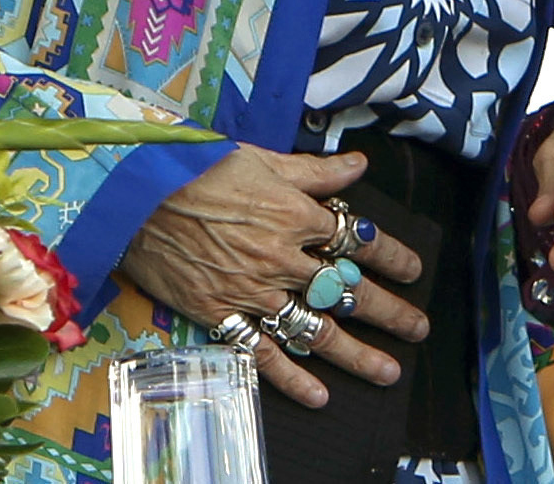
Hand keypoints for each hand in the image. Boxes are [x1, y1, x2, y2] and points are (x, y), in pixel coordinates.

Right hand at [118, 144, 425, 408]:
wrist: (135, 196)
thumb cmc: (197, 169)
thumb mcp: (263, 158)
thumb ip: (315, 170)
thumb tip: (359, 165)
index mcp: (296, 214)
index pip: (357, 239)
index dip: (390, 256)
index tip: (412, 269)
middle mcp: (281, 258)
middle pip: (346, 290)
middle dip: (389, 311)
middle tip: (417, 328)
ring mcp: (252, 291)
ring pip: (314, 329)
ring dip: (355, 354)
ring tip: (387, 371)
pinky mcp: (221, 314)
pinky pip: (261, 352)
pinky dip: (290, 376)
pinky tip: (318, 395)